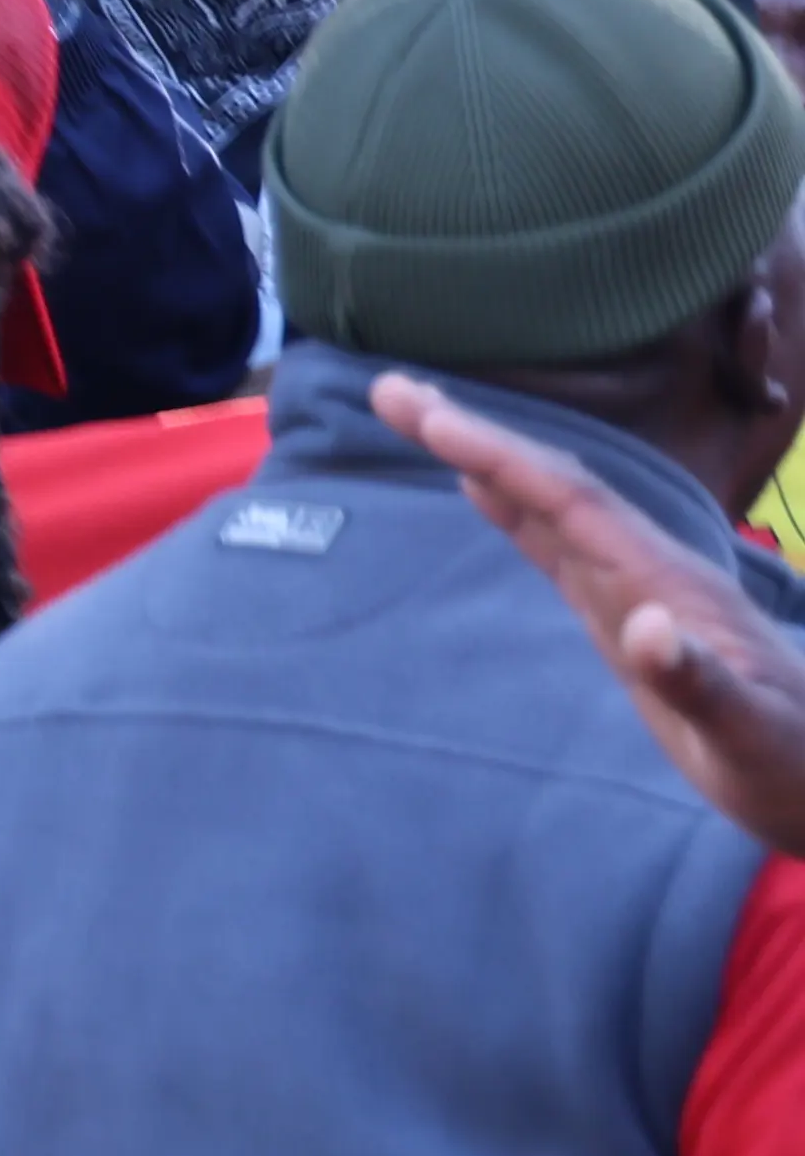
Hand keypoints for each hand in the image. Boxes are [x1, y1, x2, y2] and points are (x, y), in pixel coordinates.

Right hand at [380, 371, 804, 853]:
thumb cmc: (793, 765)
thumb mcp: (753, 739)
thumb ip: (702, 683)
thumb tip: (646, 629)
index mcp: (669, 584)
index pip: (573, 502)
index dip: (502, 457)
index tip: (430, 417)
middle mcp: (650, 571)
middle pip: (553, 485)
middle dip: (475, 436)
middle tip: (390, 390)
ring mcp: (639, 590)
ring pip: (552, 505)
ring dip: (486, 459)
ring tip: (419, 417)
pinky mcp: (629, 616)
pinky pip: (562, 544)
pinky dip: (516, 507)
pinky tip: (485, 491)